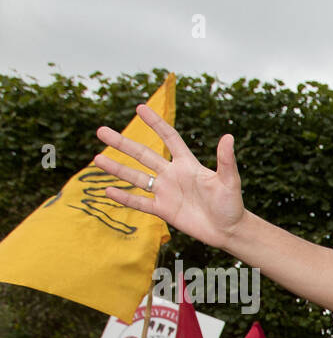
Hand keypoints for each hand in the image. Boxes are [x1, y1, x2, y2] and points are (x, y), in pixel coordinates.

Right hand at [94, 105, 245, 249]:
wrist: (229, 230)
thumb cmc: (232, 204)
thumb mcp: (229, 181)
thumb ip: (225, 160)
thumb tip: (228, 137)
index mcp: (188, 164)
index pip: (169, 138)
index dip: (156, 123)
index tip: (139, 108)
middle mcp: (173, 175)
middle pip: (143, 155)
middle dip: (122, 143)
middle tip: (100, 131)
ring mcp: (166, 192)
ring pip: (136, 177)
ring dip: (117, 168)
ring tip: (96, 159)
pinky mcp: (163, 210)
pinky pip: (140, 202)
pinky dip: (125, 197)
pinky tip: (108, 190)